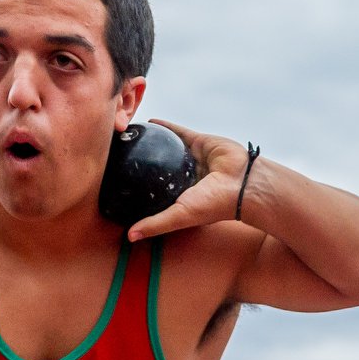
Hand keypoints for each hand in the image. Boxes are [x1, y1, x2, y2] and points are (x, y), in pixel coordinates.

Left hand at [126, 118, 258, 240]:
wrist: (243, 183)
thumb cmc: (214, 205)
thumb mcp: (179, 216)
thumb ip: (155, 224)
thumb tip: (129, 237)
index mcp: (179, 197)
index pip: (152, 193)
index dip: (135, 188)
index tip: (115, 183)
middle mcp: (184, 179)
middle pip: (155, 168)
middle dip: (139, 164)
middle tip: (117, 157)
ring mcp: (192, 160)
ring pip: (166, 148)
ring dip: (150, 142)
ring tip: (130, 136)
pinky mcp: (199, 142)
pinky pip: (178, 132)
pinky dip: (165, 127)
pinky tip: (148, 122)